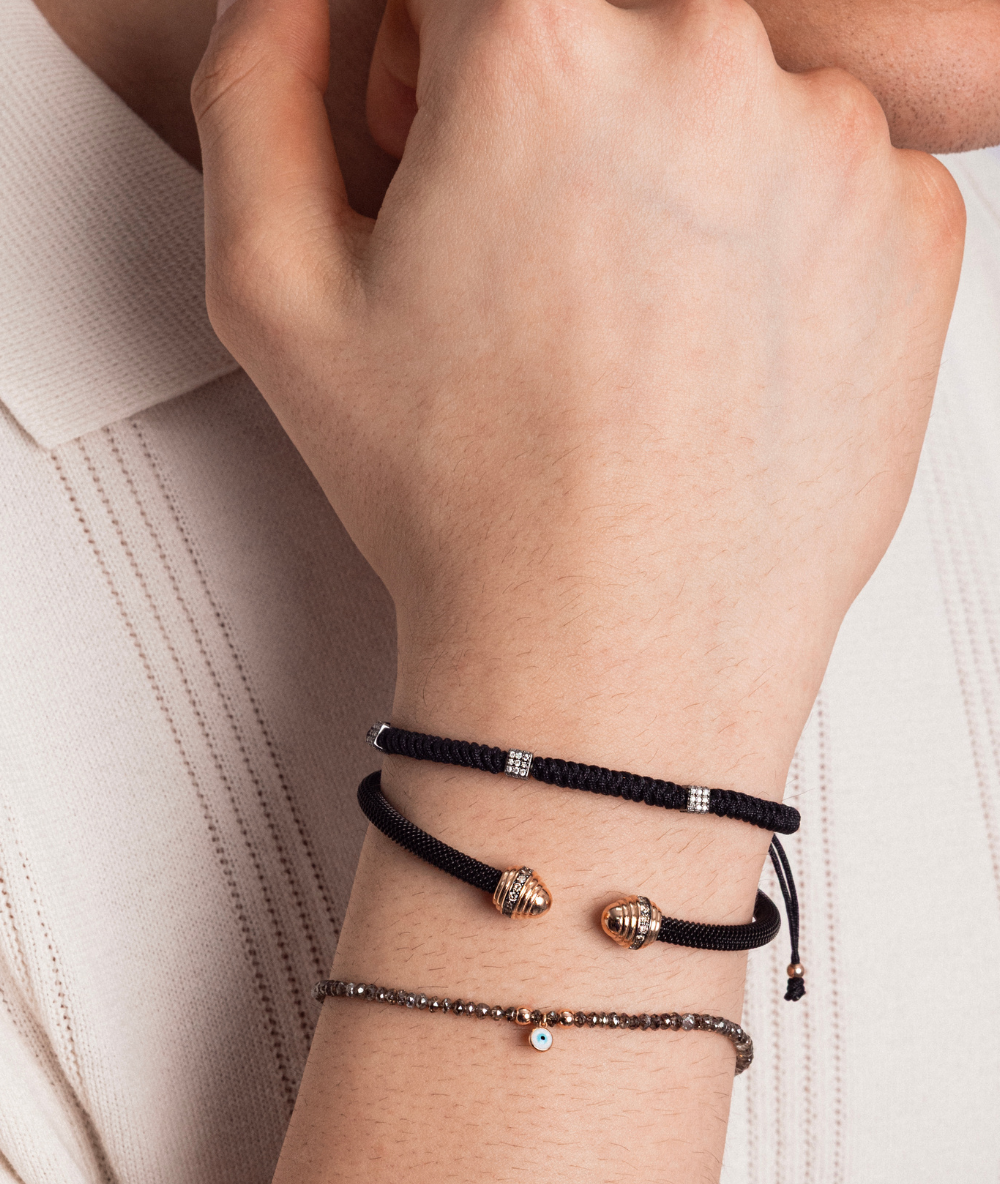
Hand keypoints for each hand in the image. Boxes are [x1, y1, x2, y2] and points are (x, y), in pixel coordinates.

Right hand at [193, 0, 962, 794]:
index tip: (442, 146)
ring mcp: (836, 139)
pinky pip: (828, 170)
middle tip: (527, 253)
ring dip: (668, 163)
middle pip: (606, 10)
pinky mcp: (917, 226)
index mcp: (541, 42)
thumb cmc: (462, 502)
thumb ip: (255, 84)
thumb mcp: (276, 294)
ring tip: (626, 322)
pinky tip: (710, 346)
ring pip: (723, 88)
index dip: (434, 57)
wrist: (615, 659)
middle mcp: (708, 55)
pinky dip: (768, 231)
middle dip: (551, 100)